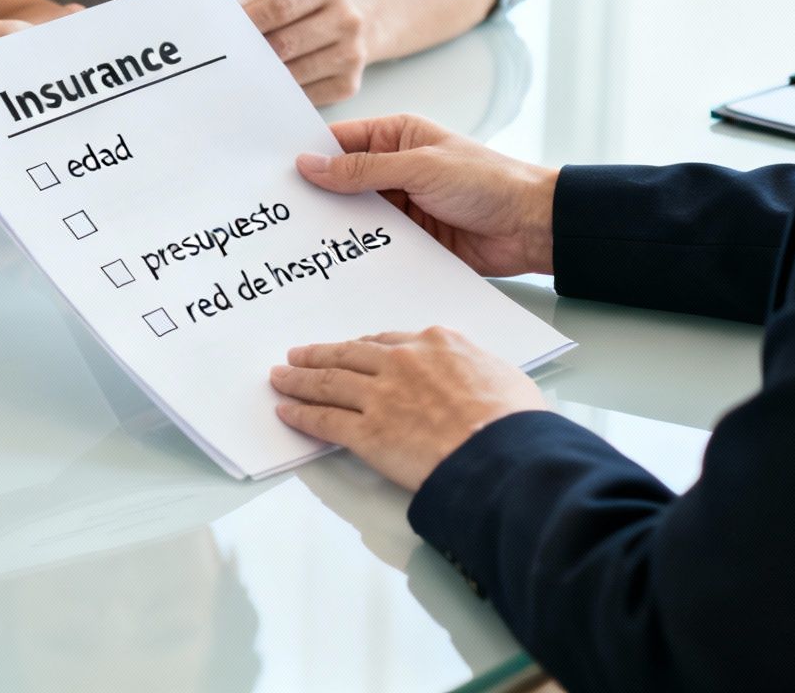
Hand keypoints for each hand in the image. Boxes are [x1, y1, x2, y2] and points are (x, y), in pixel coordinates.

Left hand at [231, 0, 372, 103]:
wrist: (364, 12)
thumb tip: (219, 15)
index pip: (280, 7)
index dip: (249, 23)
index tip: (223, 35)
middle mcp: (346, 19)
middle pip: (286, 44)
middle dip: (252, 54)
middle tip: (225, 60)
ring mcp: (352, 54)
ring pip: (294, 75)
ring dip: (264, 77)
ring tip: (241, 74)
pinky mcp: (349, 84)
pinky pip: (305, 97)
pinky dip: (281, 94)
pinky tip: (268, 86)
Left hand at [271, 328, 547, 491]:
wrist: (502, 453)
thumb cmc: (514, 422)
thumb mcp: (503, 375)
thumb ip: (474, 369)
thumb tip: (472, 378)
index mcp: (436, 343)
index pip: (388, 341)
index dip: (363, 347)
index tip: (350, 349)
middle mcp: (402, 362)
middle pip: (349, 354)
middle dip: (320, 354)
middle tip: (298, 354)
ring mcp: (380, 396)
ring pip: (328, 382)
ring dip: (299, 379)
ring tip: (280, 377)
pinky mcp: (367, 432)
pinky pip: (325, 420)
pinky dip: (301, 415)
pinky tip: (287, 413)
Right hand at [296, 113, 556, 276]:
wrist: (533, 227)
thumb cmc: (488, 181)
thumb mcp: (420, 167)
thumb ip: (363, 169)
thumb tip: (310, 164)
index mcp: (397, 136)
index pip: (339, 141)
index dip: (307, 155)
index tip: (272, 172)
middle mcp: (394, 168)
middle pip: (341, 181)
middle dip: (314, 195)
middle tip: (275, 212)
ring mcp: (401, 206)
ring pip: (354, 215)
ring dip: (334, 226)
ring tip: (294, 239)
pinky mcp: (410, 239)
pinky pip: (373, 243)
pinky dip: (356, 250)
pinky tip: (332, 260)